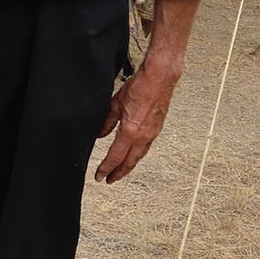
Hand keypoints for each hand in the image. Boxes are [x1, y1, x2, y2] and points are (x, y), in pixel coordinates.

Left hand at [94, 59, 180, 183]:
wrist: (160, 78)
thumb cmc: (139, 87)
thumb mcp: (115, 104)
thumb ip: (107, 122)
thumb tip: (100, 135)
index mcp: (131, 132)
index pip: (115, 156)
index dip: (106, 168)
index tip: (99, 176)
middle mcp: (143, 136)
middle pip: (129, 161)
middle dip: (118, 172)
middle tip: (109, 180)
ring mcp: (152, 133)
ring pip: (139, 155)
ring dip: (129, 165)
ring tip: (120, 170)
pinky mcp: (157, 128)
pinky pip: (145, 146)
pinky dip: (137, 153)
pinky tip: (133, 153)